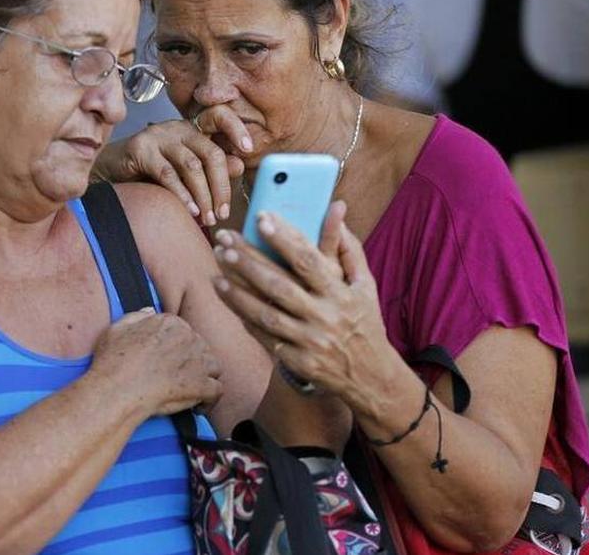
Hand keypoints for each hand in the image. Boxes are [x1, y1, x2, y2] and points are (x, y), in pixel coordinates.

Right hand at [89, 308, 223, 417]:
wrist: (117, 389)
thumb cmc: (113, 361)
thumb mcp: (117, 328)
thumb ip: (137, 316)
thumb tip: (150, 311)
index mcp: (170, 323)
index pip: (184, 333)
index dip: (178, 349)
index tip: (168, 362)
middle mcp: (188, 338)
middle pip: (201, 349)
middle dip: (192, 364)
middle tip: (176, 380)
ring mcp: (198, 361)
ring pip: (213, 367)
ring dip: (205, 378)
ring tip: (190, 392)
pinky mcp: (202, 385)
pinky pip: (217, 391)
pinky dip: (209, 401)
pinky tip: (197, 408)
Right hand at [94, 112, 246, 226]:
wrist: (110, 171)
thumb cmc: (150, 170)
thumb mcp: (185, 170)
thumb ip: (212, 168)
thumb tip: (239, 165)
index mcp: (191, 128)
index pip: (219, 116)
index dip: (236, 128)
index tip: (249, 149)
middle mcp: (177, 127)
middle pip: (210, 153)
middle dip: (221, 186)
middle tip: (223, 212)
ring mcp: (158, 136)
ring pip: (191, 166)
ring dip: (203, 196)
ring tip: (208, 218)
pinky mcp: (141, 149)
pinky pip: (168, 174)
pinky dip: (182, 195)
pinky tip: (190, 210)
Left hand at [210, 208, 399, 406]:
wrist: (372, 377)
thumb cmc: (365, 322)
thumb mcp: (366, 286)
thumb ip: (349, 250)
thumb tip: (336, 210)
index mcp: (341, 293)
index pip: (308, 260)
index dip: (283, 238)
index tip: (261, 217)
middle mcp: (325, 316)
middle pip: (278, 284)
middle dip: (248, 260)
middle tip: (224, 241)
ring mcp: (309, 341)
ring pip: (265, 312)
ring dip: (237, 291)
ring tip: (216, 270)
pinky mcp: (297, 361)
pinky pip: (263, 335)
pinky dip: (243, 315)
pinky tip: (226, 296)